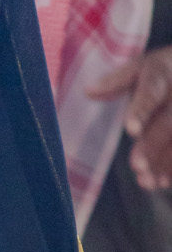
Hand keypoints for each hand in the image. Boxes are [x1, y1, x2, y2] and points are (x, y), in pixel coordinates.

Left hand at [89, 45, 171, 189]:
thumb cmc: (159, 73)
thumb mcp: (139, 69)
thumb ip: (116, 81)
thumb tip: (88, 91)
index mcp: (162, 73)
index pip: (151, 91)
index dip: (141, 111)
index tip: (131, 130)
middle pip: (169, 121)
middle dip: (154, 144)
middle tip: (137, 165)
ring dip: (166, 162)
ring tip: (147, 181)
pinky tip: (162, 182)